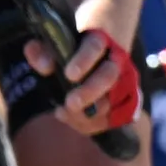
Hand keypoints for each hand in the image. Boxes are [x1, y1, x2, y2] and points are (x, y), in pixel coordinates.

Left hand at [40, 23, 143, 139]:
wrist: (94, 57)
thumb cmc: (69, 52)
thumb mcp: (52, 46)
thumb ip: (42, 52)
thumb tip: (44, 66)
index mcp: (99, 41)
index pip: (94, 46)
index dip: (84, 60)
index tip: (69, 75)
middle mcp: (115, 61)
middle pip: (109, 75)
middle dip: (90, 91)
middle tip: (70, 103)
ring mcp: (123, 83)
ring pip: (113, 100)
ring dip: (90, 112)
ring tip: (65, 113)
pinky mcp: (123, 103)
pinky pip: (113, 118)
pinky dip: (92, 124)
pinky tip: (72, 121)